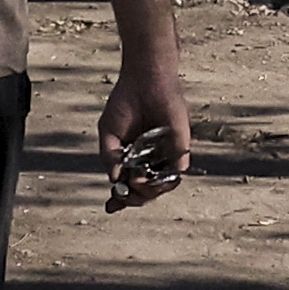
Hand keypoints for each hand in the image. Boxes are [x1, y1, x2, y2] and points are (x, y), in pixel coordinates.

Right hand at [99, 44, 192, 208]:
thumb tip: (114, 180)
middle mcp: (150, 159)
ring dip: (145, 193)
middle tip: (121, 197)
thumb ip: (110, 157)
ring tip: (134, 182)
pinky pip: (176, 172)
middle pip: (145, 192)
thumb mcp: (108, 133)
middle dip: (132, 199)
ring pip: (160, 187)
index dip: (120, 199)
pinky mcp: (180, 147)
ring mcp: (165, 155)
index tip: (110, 207)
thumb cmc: (125, 103)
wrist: (144, 82)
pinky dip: (161, 181)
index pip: (129, 185)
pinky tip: (145, 177)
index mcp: (133, 157)